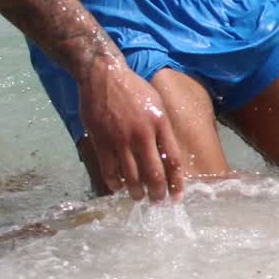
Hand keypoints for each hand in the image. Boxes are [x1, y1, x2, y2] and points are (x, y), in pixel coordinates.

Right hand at [79, 61, 184, 201]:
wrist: (104, 76)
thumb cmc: (134, 89)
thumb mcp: (157, 104)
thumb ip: (162, 129)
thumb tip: (167, 154)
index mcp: (160, 124)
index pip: (173, 160)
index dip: (177, 182)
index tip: (177, 197)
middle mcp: (143, 134)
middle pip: (154, 173)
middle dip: (158, 192)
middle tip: (157, 202)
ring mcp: (120, 139)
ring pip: (131, 175)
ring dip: (136, 192)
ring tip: (138, 198)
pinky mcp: (101, 141)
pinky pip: (110, 169)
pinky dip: (115, 182)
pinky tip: (118, 187)